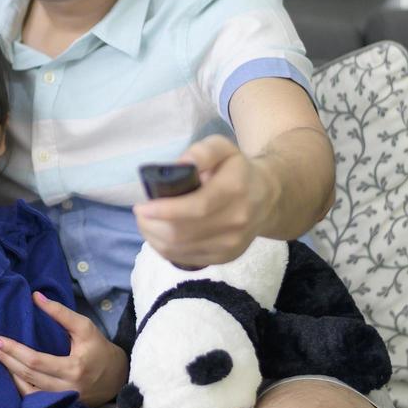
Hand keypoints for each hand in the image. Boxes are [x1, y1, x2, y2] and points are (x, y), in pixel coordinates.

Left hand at [0, 292, 129, 407]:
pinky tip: (8, 373)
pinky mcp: (60, 405)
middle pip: (28, 375)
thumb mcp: (84, 327)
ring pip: (28, 390)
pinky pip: (33, 399)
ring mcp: (62, 400)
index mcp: (73, 368)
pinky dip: (19, 386)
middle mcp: (66, 388)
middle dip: (5, 359)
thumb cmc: (99, 349)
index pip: (36, 361)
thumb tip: (36, 296)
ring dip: (8, 373)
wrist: (117, 378)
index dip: (14, 350)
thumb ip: (60, 313)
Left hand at [131, 135, 276, 267]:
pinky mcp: (224, 258)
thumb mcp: (222, 148)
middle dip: (152, 225)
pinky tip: (159, 235)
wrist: (267, 198)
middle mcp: (236, 221)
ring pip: (180, 249)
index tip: (141, 206)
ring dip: (154, 237)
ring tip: (146, 222)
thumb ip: (201, 152)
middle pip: (182, 233)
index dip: (164, 210)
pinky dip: (165, 249)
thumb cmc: (237, 169)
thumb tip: (179, 164)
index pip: (195, 208)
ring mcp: (231, 244)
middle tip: (140, 213)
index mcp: (234, 190)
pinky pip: (186, 259)